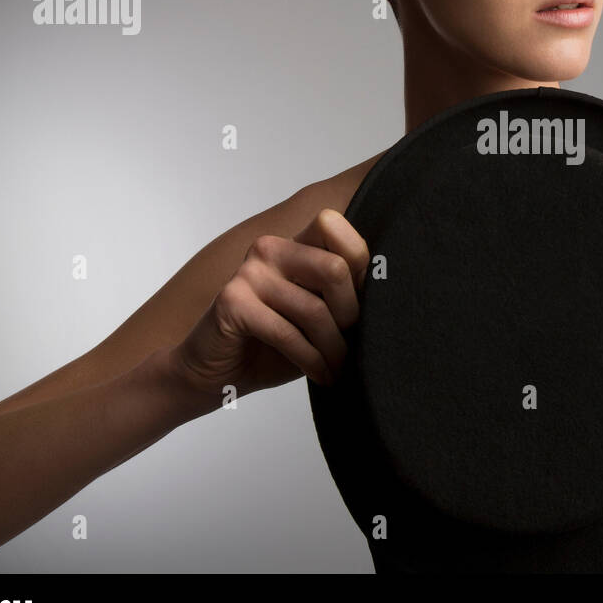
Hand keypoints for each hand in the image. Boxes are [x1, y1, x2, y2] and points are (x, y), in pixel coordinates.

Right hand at [169, 208, 369, 399]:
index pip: (336, 227)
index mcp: (292, 244)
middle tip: (350, 344)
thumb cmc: (271, 345)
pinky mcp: (232, 302)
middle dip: (350, 314)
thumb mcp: (316, 316)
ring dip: (333, 349)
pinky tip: (320, 375)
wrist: (212, 373)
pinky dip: (311, 361)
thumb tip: (390, 293)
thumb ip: (341, 295)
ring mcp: (249, 272)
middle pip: (335, 269)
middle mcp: (269, 249)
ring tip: (337, 368)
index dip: (359, 266)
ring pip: (315, 309)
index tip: (359, 305)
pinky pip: (288, 333)